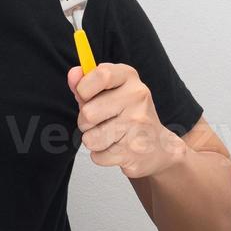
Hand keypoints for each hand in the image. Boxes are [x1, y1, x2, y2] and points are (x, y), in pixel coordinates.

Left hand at [67, 62, 183, 178]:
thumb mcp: (108, 92)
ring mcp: (138, 125)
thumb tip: (73, 74)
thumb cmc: (126, 115)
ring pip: (90, 138)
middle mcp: (137, 98)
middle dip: (84, 122)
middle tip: (100, 121)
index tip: (83, 95)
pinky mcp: (134, 151)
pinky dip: (101, 156)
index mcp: (129, 78)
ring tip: (109, 135)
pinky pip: (98, 156)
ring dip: (92, 140)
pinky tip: (117, 148)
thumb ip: (87, 83)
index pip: (102, 74)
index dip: (83, 87)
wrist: (158, 146)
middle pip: (88, 113)